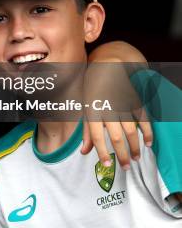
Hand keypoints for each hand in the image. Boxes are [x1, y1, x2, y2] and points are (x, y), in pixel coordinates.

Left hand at [83, 42, 151, 168]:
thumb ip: (86, 131)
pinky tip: (148, 143)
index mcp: (92, 110)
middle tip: (126, 167)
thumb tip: (84, 152)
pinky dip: (147, 132)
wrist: (107, 65)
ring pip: (131, 130)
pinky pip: (143, 118)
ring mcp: (122, 104)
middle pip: (116, 136)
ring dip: (134, 146)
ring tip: (135, 158)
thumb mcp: (84, 108)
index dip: (102, 151)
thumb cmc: (92, 89)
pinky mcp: (134, 100)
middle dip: (121, 154)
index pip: (97, 135)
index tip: (107, 164)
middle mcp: (107, 108)